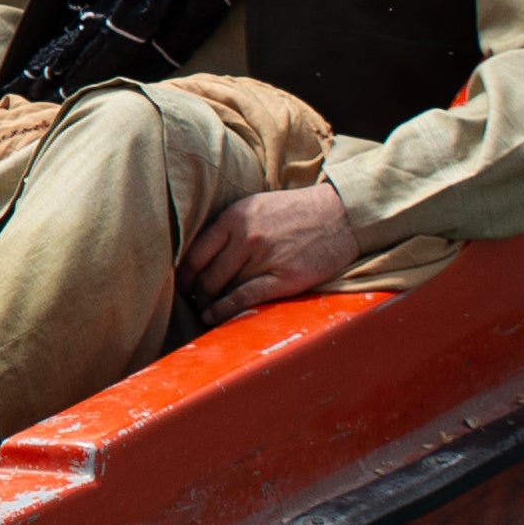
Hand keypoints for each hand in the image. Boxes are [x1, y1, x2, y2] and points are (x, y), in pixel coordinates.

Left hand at [182, 179, 361, 309]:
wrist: (340, 215)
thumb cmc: (296, 211)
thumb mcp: (256, 206)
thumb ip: (229, 227)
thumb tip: (202, 254)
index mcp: (235, 217)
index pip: (195, 254)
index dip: (185, 275)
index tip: (183, 286)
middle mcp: (246, 237)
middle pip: (207, 276)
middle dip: (197, 295)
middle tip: (195, 303)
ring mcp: (265, 258)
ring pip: (224, 289)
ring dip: (210, 305)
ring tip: (205, 312)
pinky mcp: (284, 278)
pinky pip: (244, 299)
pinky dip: (225, 311)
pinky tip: (215, 318)